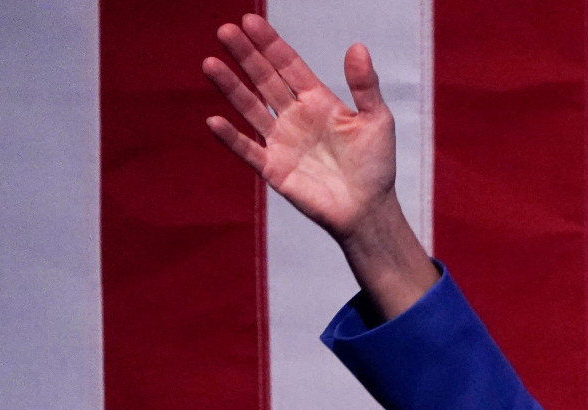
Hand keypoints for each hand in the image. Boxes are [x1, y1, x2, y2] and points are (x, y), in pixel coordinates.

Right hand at [204, 14, 393, 241]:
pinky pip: (248, 150)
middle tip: (225, 31)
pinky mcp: (274, 168)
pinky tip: (214, 120)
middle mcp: (294, 116)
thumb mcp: (377, 120)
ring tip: (210, 64)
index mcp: (317, 100)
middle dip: (245, 56)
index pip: (288, 65)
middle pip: (264, 80)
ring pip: (250, 108)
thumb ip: (365, 86)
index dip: (270, 44)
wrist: (369, 210)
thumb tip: (357, 47)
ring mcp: (281, 141)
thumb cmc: (375, 165)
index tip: (250, 21)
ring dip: (230, 87)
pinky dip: (231, 138)